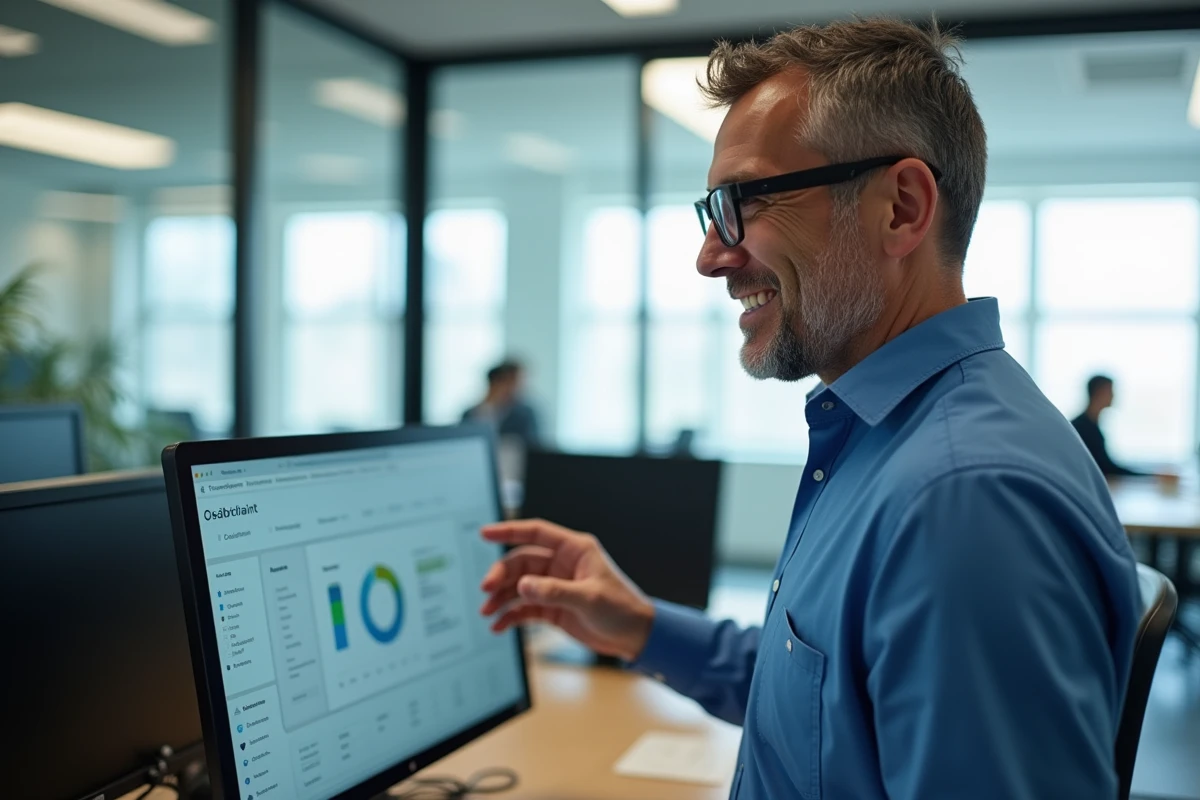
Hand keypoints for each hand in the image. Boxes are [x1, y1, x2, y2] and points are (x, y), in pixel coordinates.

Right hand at [479, 519, 654, 661]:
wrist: (635, 637)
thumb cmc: (622, 609)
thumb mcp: (589, 598)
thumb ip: (554, 591)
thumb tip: (523, 585)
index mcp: (575, 550)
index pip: (537, 533)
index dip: (509, 530)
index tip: (485, 533)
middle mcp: (562, 565)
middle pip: (521, 562)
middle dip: (501, 575)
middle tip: (486, 590)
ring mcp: (555, 587)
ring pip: (519, 586)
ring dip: (501, 597)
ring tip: (488, 612)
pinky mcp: (552, 608)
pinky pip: (524, 608)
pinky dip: (510, 615)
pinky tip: (499, 626)